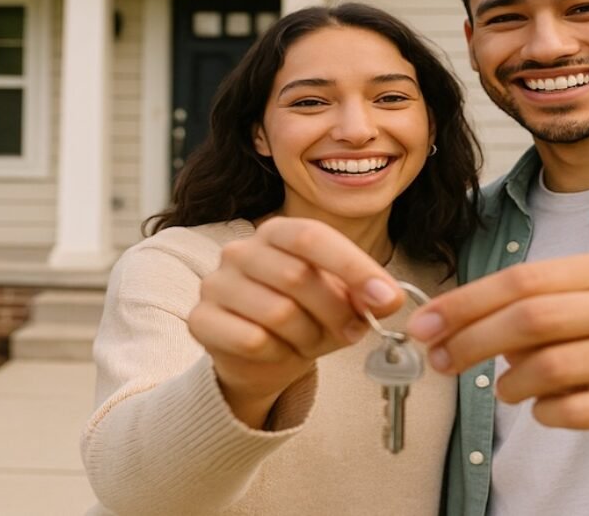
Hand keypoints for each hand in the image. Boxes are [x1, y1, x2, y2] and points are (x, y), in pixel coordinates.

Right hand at [188, 216, 403, 427]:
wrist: (261, 356)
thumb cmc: (306, 317)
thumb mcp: (343, 302)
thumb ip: (366, 296)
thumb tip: (388, 297)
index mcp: (278, 232)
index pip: (312, 236)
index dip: (353, 267)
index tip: (385, 297)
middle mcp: (241, 250)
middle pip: (297, 276)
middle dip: (336, 311)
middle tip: (352, 331)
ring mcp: (216, 283)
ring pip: (277, 312)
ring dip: (308, 336)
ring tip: (312, 341)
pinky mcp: (201, 320)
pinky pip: (251, 339)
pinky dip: (278, 352)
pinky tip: (280, 350)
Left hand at [406, 251, 588, 438]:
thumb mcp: (574, 303)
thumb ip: (518, 308)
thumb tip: (447, 329)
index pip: (523, 279)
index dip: (466, 303)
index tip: (425, 326)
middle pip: (534, 318)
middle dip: (473, 341)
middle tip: (441, 361)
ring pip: (553, 366)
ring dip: (510, 383)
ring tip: (505, 388)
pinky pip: (578, 410)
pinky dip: (544, 411)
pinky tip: (541, 407)